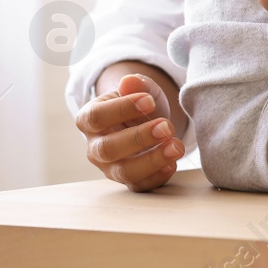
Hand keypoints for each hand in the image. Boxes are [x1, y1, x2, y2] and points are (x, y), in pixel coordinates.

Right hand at [76, 71, 185, 191]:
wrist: (149, 121)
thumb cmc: (140, 104)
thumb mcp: (141, 90)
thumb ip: (137, 85)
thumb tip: (129, 81)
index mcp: (90, 119)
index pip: (96, 117)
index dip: (121, 109)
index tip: (149, 100)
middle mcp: (96, 147)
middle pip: (108, 149)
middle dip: (139, 138)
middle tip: (166, 127)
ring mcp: (110, 168)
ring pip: (124, 172)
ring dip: (152, 160)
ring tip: (176, 147)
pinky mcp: (130, 181)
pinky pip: (140, 186)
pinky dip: (156, 177)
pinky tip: (172, 164)